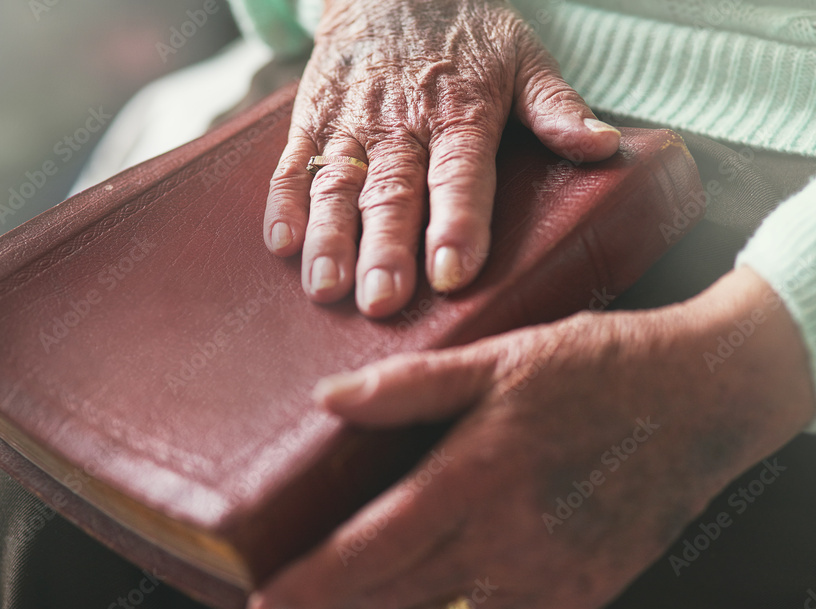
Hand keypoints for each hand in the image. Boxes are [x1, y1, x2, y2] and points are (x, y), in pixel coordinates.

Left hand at [247, 267, 815, 608]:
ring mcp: (545, 581)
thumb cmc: (598, 370)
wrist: (699, 399)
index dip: (312, 582)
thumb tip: (328, 399)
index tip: (266, 600)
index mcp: (477, 478)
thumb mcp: (500, 357)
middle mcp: (506, 542)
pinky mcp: (579, 598)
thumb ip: (408, 385)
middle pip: (395, 598)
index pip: (372, 548)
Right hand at [263, 0, 620, 317]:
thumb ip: (556, 108)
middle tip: (383, 301)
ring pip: (338, 184)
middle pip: (393, 191)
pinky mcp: (312, 121)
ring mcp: (351, 123)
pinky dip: (284, 202)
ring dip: (330, 236)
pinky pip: (293, 163)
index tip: (453, 272)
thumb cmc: (466, 33)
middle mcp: (401, 122)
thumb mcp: (523, 57)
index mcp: (460, 110)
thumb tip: (602, 148)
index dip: (457, 222)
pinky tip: (282, 243)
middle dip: (386, 248)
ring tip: (326, 286)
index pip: (460, 173)